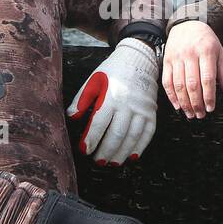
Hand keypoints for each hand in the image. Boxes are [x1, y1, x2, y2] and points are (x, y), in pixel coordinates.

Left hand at [68, 38, 158, 164]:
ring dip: (122, 153)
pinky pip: (147, 134)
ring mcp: (142, 110)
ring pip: (132, 136)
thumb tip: (71, 117)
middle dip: (107, 150)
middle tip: (98, 162)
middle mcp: (128, 104)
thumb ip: (82, 100)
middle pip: (117, 133)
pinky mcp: (151, 113)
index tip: (85, 150)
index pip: (100, 122)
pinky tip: (131, 157)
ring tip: (112, 163)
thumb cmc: (112, 72)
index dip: (91, 138)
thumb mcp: (93, 81)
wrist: (139, 60)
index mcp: (111, 96)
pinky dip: (140, 147)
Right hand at [161, 21, 222, 118]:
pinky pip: (167, 81)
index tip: (211, 108)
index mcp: (206, 51)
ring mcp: (176, 57)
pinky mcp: (167, 61)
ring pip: (179, 84)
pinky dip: (171, 96)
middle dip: (196, 103)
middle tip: (201, 115)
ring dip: (184, 102)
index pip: (207, 78)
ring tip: (190, 114)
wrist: (187, 24)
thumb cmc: (207, 41)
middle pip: (192, 84)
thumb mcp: (220, 54)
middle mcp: (190, 54)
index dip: (209, 96)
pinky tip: (177, 105)